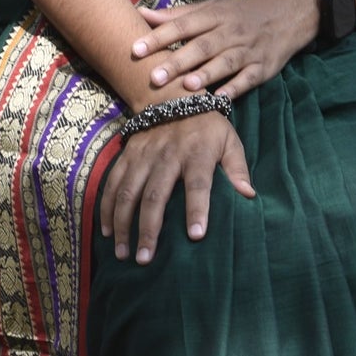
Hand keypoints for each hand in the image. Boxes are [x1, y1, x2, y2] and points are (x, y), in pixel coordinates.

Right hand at [100, 113, 255, 262]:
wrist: (173, 96)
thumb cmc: (208, 127)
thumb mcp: (229, 141)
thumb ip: (237, 169)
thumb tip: (248, 196)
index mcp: (197, 153)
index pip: (198, 184)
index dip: (197, 209)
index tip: (196, 236)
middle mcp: (167, 155)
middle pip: (156, 195)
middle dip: (149, 229)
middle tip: (145, 259)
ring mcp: (143, 155)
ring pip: (129, 192)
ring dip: (123, 225)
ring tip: (123, 253)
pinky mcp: (127, 155)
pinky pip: (112, 183)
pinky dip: (107, 208)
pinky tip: (107, 231)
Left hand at [131, 0, 321, 103]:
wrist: (288, 13)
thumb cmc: (240, 13)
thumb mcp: (211, 8)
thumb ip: (177, 15)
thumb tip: (140, 13)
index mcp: (215, 15)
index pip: (184, 25)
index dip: (160, 36)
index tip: (136, 49)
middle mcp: (230, 32)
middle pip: (202, 46)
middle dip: (178, 61)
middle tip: (154, 77)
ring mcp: (248, 50)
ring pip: (225, 63)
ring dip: (206, 75)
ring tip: (185, 87)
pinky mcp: (262, 68)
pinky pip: (248, 79)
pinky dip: (234, 88)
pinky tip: (219, 99)